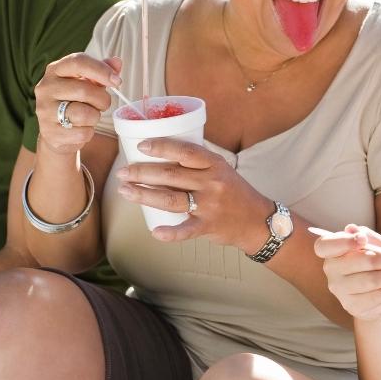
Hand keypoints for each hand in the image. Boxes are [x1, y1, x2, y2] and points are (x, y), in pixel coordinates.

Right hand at [34, 53, 122, 155]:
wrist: (55, 131)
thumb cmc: (74, 101)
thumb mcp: (87, 83)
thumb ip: (101, 71)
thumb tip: (117, 62)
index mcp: (55, 70)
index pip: (78, 62)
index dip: (101, 70)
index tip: (117, 81)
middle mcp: (45, 88)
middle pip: (84, 90)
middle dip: (102, 99)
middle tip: (103, 104)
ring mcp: (45, 110)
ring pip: (84, 114)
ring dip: (95, 117)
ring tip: (90, 116)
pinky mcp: (50, 132)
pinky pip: (82, 133)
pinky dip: (88, 132)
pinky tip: (81, 129)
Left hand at [116, 138, 271, 250]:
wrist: (257, 219)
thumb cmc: (234, 192)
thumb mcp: (222, 169)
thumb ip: (197, 162)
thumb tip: (163, 152)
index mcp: (214, 164)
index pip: (184, 151)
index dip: (161, 147)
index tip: (140, 147)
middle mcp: (212, 182)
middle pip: (171, 174)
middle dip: (142, 172)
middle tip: (123, 172)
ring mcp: (210, 205)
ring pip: (171, 198)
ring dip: (144, 194)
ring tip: (125, 191)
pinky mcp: (209, 226)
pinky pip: (187, 230)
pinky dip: (170, 233)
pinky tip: (155, 231)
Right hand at [314, 225, 380, 320]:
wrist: (374, 296)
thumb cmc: (371, 264)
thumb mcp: (372, 244)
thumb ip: (365, 234)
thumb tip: (351, 229)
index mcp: (330, 251)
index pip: (324, 246)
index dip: (344, 241)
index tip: (362, 240)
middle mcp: (330, 270)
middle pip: (361, 261)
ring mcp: (339, 290)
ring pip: (372, 280)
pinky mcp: (352, 306)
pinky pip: (377, 297)